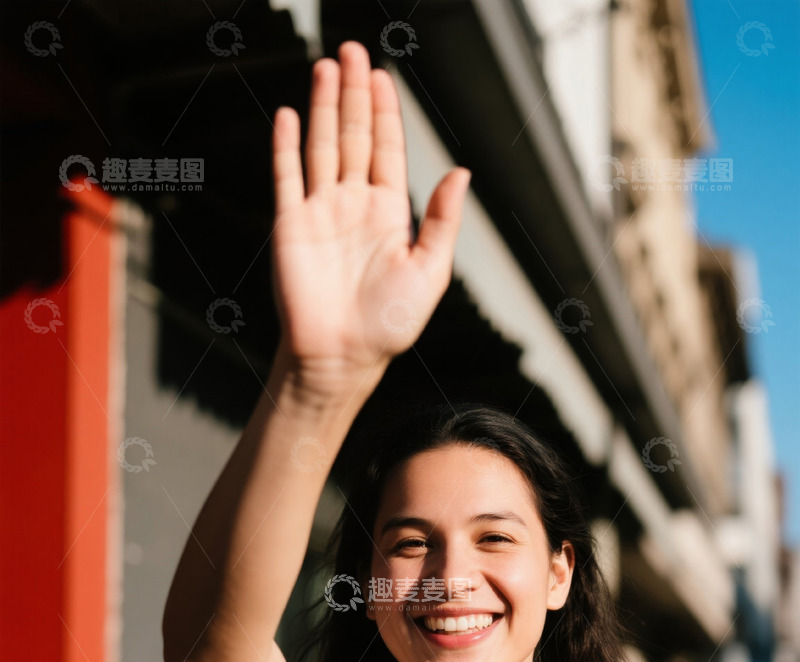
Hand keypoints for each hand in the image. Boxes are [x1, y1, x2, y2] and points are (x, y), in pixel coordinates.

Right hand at [269, 41, 470, 381]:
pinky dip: (287, 147)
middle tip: (352, 51)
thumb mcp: (431, 271)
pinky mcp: (291, 226)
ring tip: (326, 68)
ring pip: (322, 147)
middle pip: (354, 137)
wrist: (343, 357)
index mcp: (388, 214)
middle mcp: (353, 206)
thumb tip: (460, 172)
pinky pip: (287, 178)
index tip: (382, 75)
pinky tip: (290, 116)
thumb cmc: (388, 326)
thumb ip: (442, 221)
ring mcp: (320, 213)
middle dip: (354, 93)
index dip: (385, 111)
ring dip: (324, 107)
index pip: (386, 149)